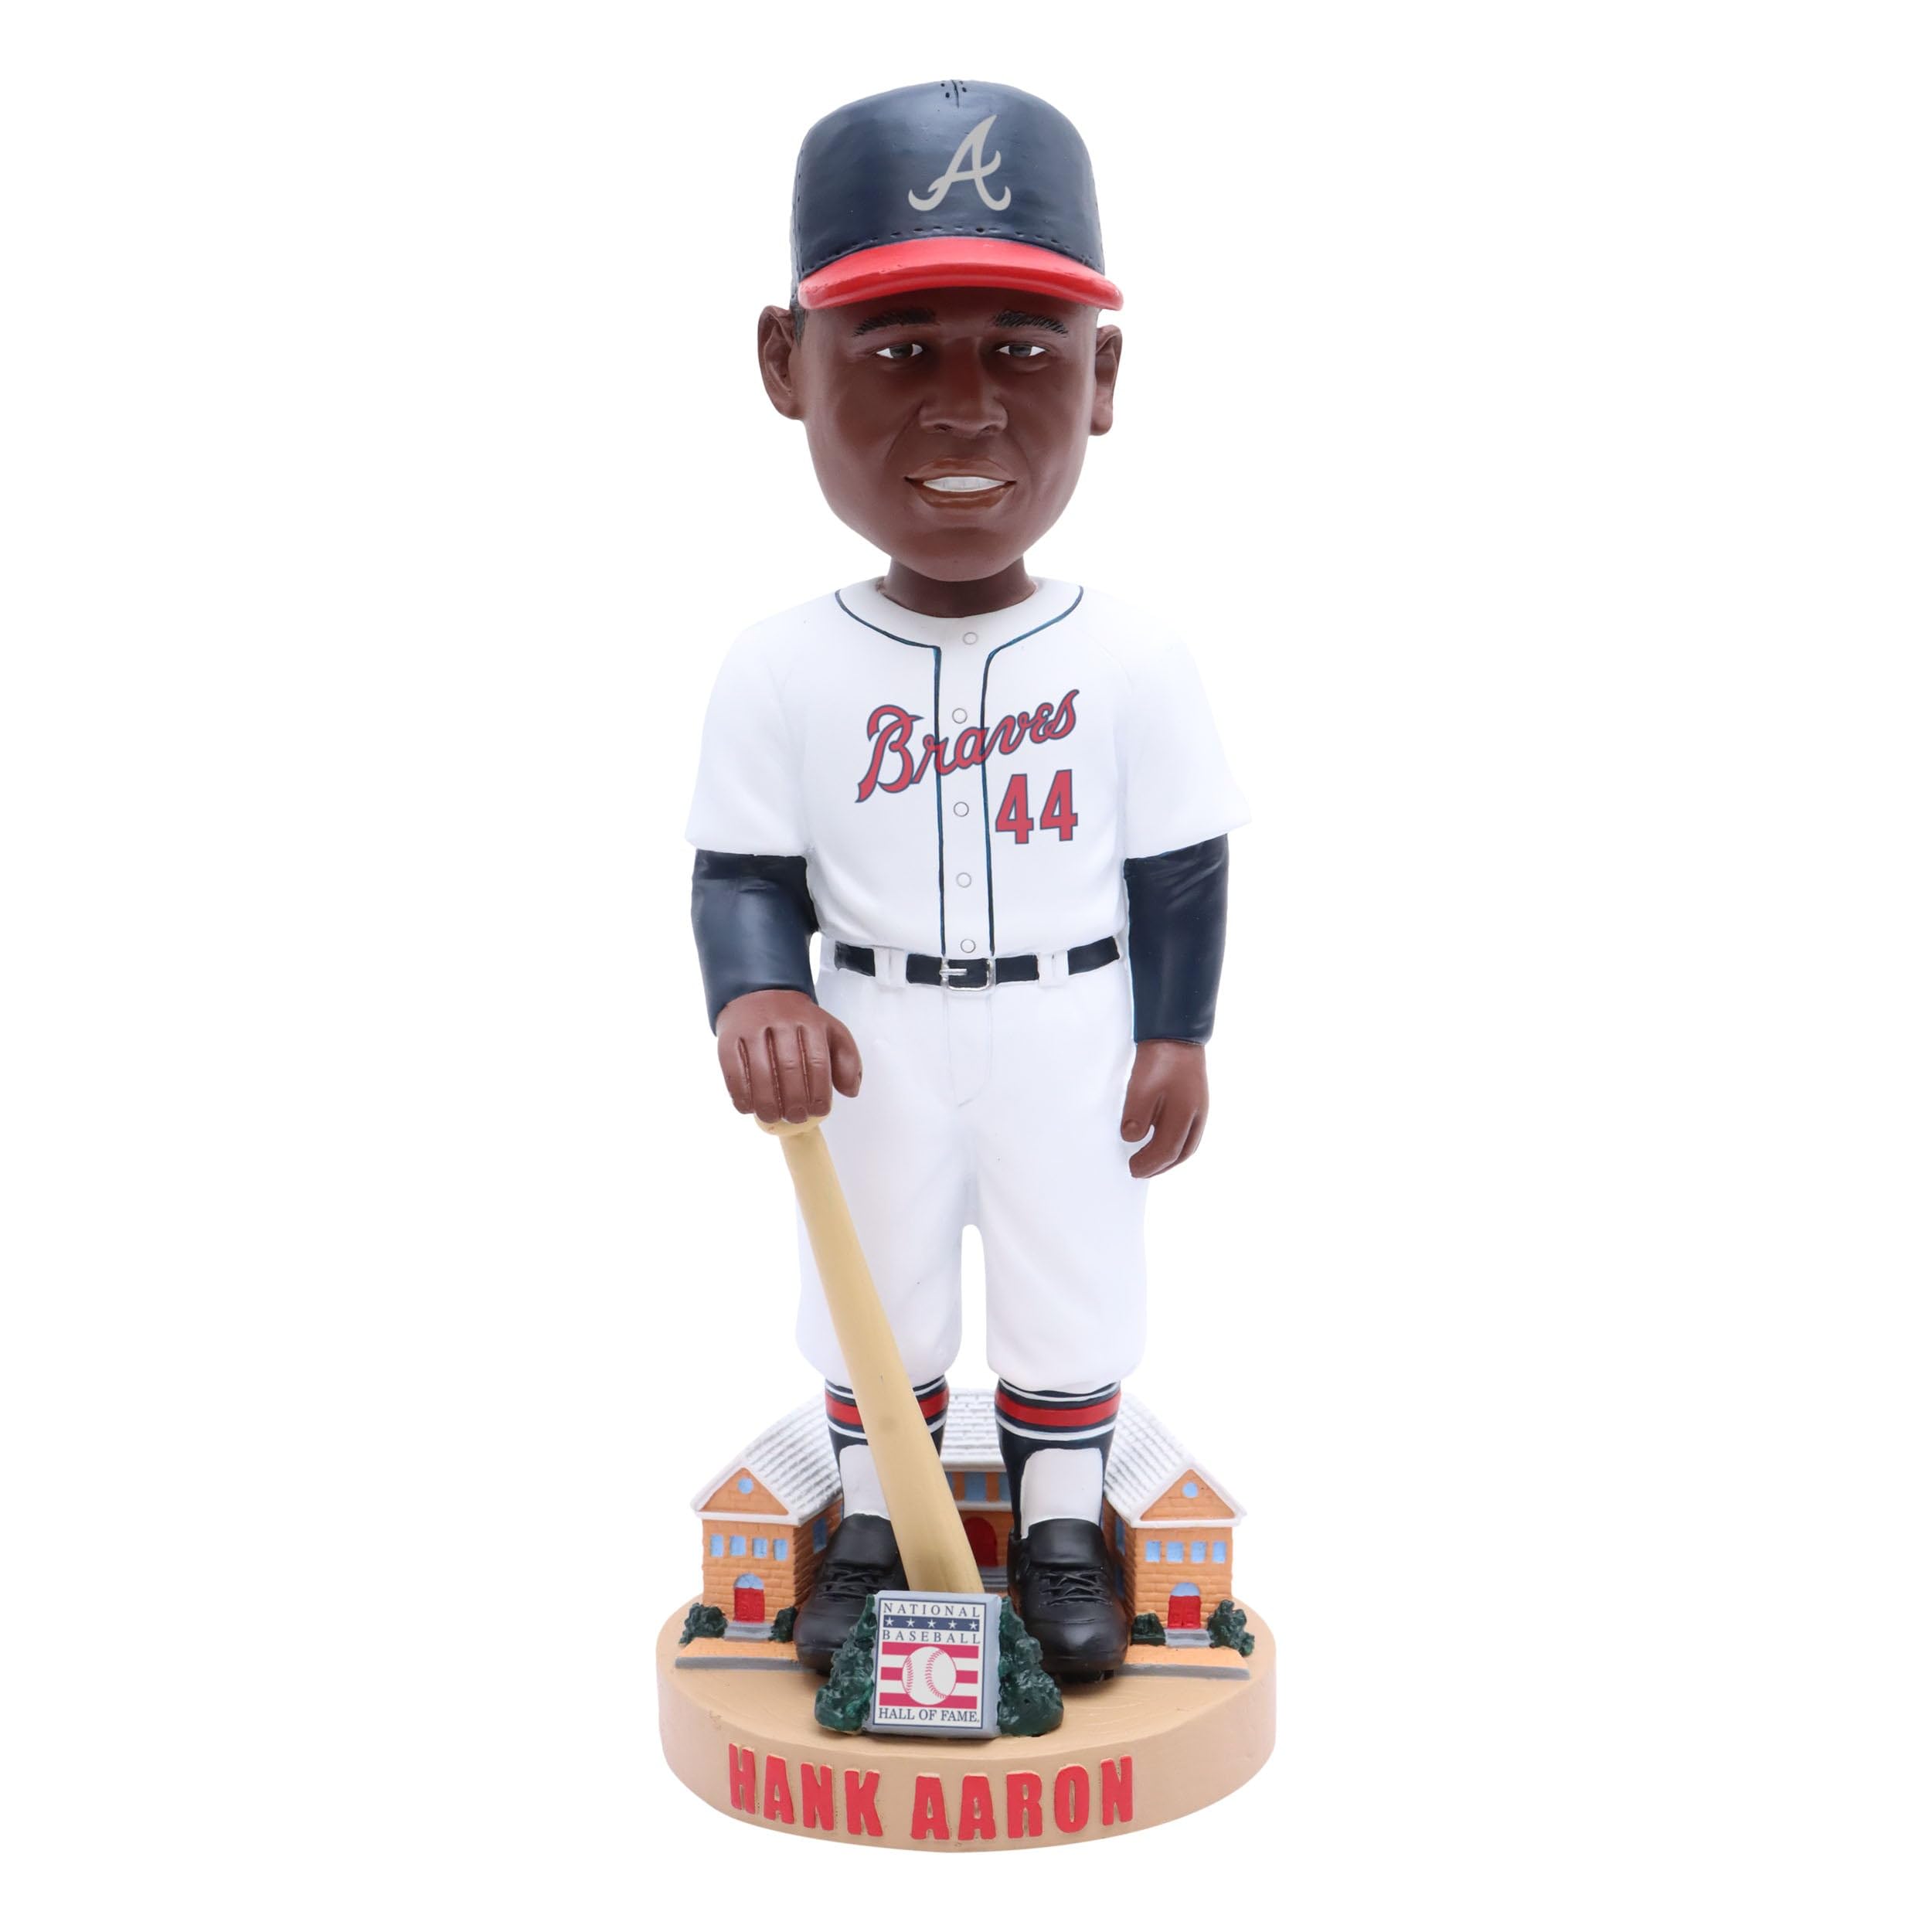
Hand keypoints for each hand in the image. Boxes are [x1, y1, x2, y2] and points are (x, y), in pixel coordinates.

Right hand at [716, 989, 862, 1123]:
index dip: (819, 1092)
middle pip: (789, 1068)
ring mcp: (752, 1028)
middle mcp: (781, 1022)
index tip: (819, 1111)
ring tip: (773, 1118)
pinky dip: (740, 1094)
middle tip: (796, 1117)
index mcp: (810, 1022)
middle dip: (795, 1101)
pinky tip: (749, 1108)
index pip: (818, 1061)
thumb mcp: (830, 1031)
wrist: (760, 991)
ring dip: (767, 1103)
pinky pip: (733, 1070)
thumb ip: (846, 1060)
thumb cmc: (798, 1021)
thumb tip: (850, 1091)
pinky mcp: (728, 1037)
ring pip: (760, 1072)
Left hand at [1120, 1040, 1208, 1177]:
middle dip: (1160, 1167)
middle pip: (1181, 1153)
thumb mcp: (1140, 1087)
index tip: (1131, 1169)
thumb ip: (1136, 1116)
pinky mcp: (1196, 1102)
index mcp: (1185, 1113)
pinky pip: (1188, 1133)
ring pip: (1187, 1145)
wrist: (1176, 1033)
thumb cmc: (1159, 1059)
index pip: (1167, 1151)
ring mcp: (1200, 1109)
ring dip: (1169, 1158)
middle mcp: (1197, 1115)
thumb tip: (1131, 1139)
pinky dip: (1175, 1145)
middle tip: (1139, 1172)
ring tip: (1150, 1163)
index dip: (1148, 1164)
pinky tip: (1162, 1142)